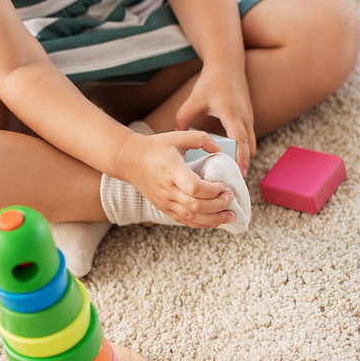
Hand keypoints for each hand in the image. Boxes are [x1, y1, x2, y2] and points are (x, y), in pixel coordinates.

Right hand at [115, 129, 239, 228]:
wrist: (129, 159)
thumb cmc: (155, 147)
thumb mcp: (177, 136)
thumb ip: (201, 139)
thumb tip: (219, 150)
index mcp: (172, 170)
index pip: (194, 187)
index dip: (212, 189)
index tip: (222, 184)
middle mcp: (167, 189)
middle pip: (196, 205)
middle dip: (218, 205)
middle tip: (230, 197)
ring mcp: (164, 201)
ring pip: (191, 217)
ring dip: (214, 219)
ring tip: (230, 216)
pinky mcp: (163, 207)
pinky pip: (184, 220)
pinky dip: (201, 223)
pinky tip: (214, 221)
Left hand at [174, 63, 255, 175]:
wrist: (228, 65)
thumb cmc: (210, 82)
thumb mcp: (193, 100)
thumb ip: (183, 119)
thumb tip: (177, 138)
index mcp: (231, 113)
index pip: (239, 138)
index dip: (240, 156)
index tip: (239, 172)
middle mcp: (244, 117)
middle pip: (249, 146)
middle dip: (243, 163)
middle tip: (233, 181)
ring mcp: (249, 117)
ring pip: (251, 143)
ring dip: (244, 157)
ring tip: (231, 174)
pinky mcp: (248, 117)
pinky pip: (249, 138)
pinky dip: (244, 149)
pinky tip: (232, 159)